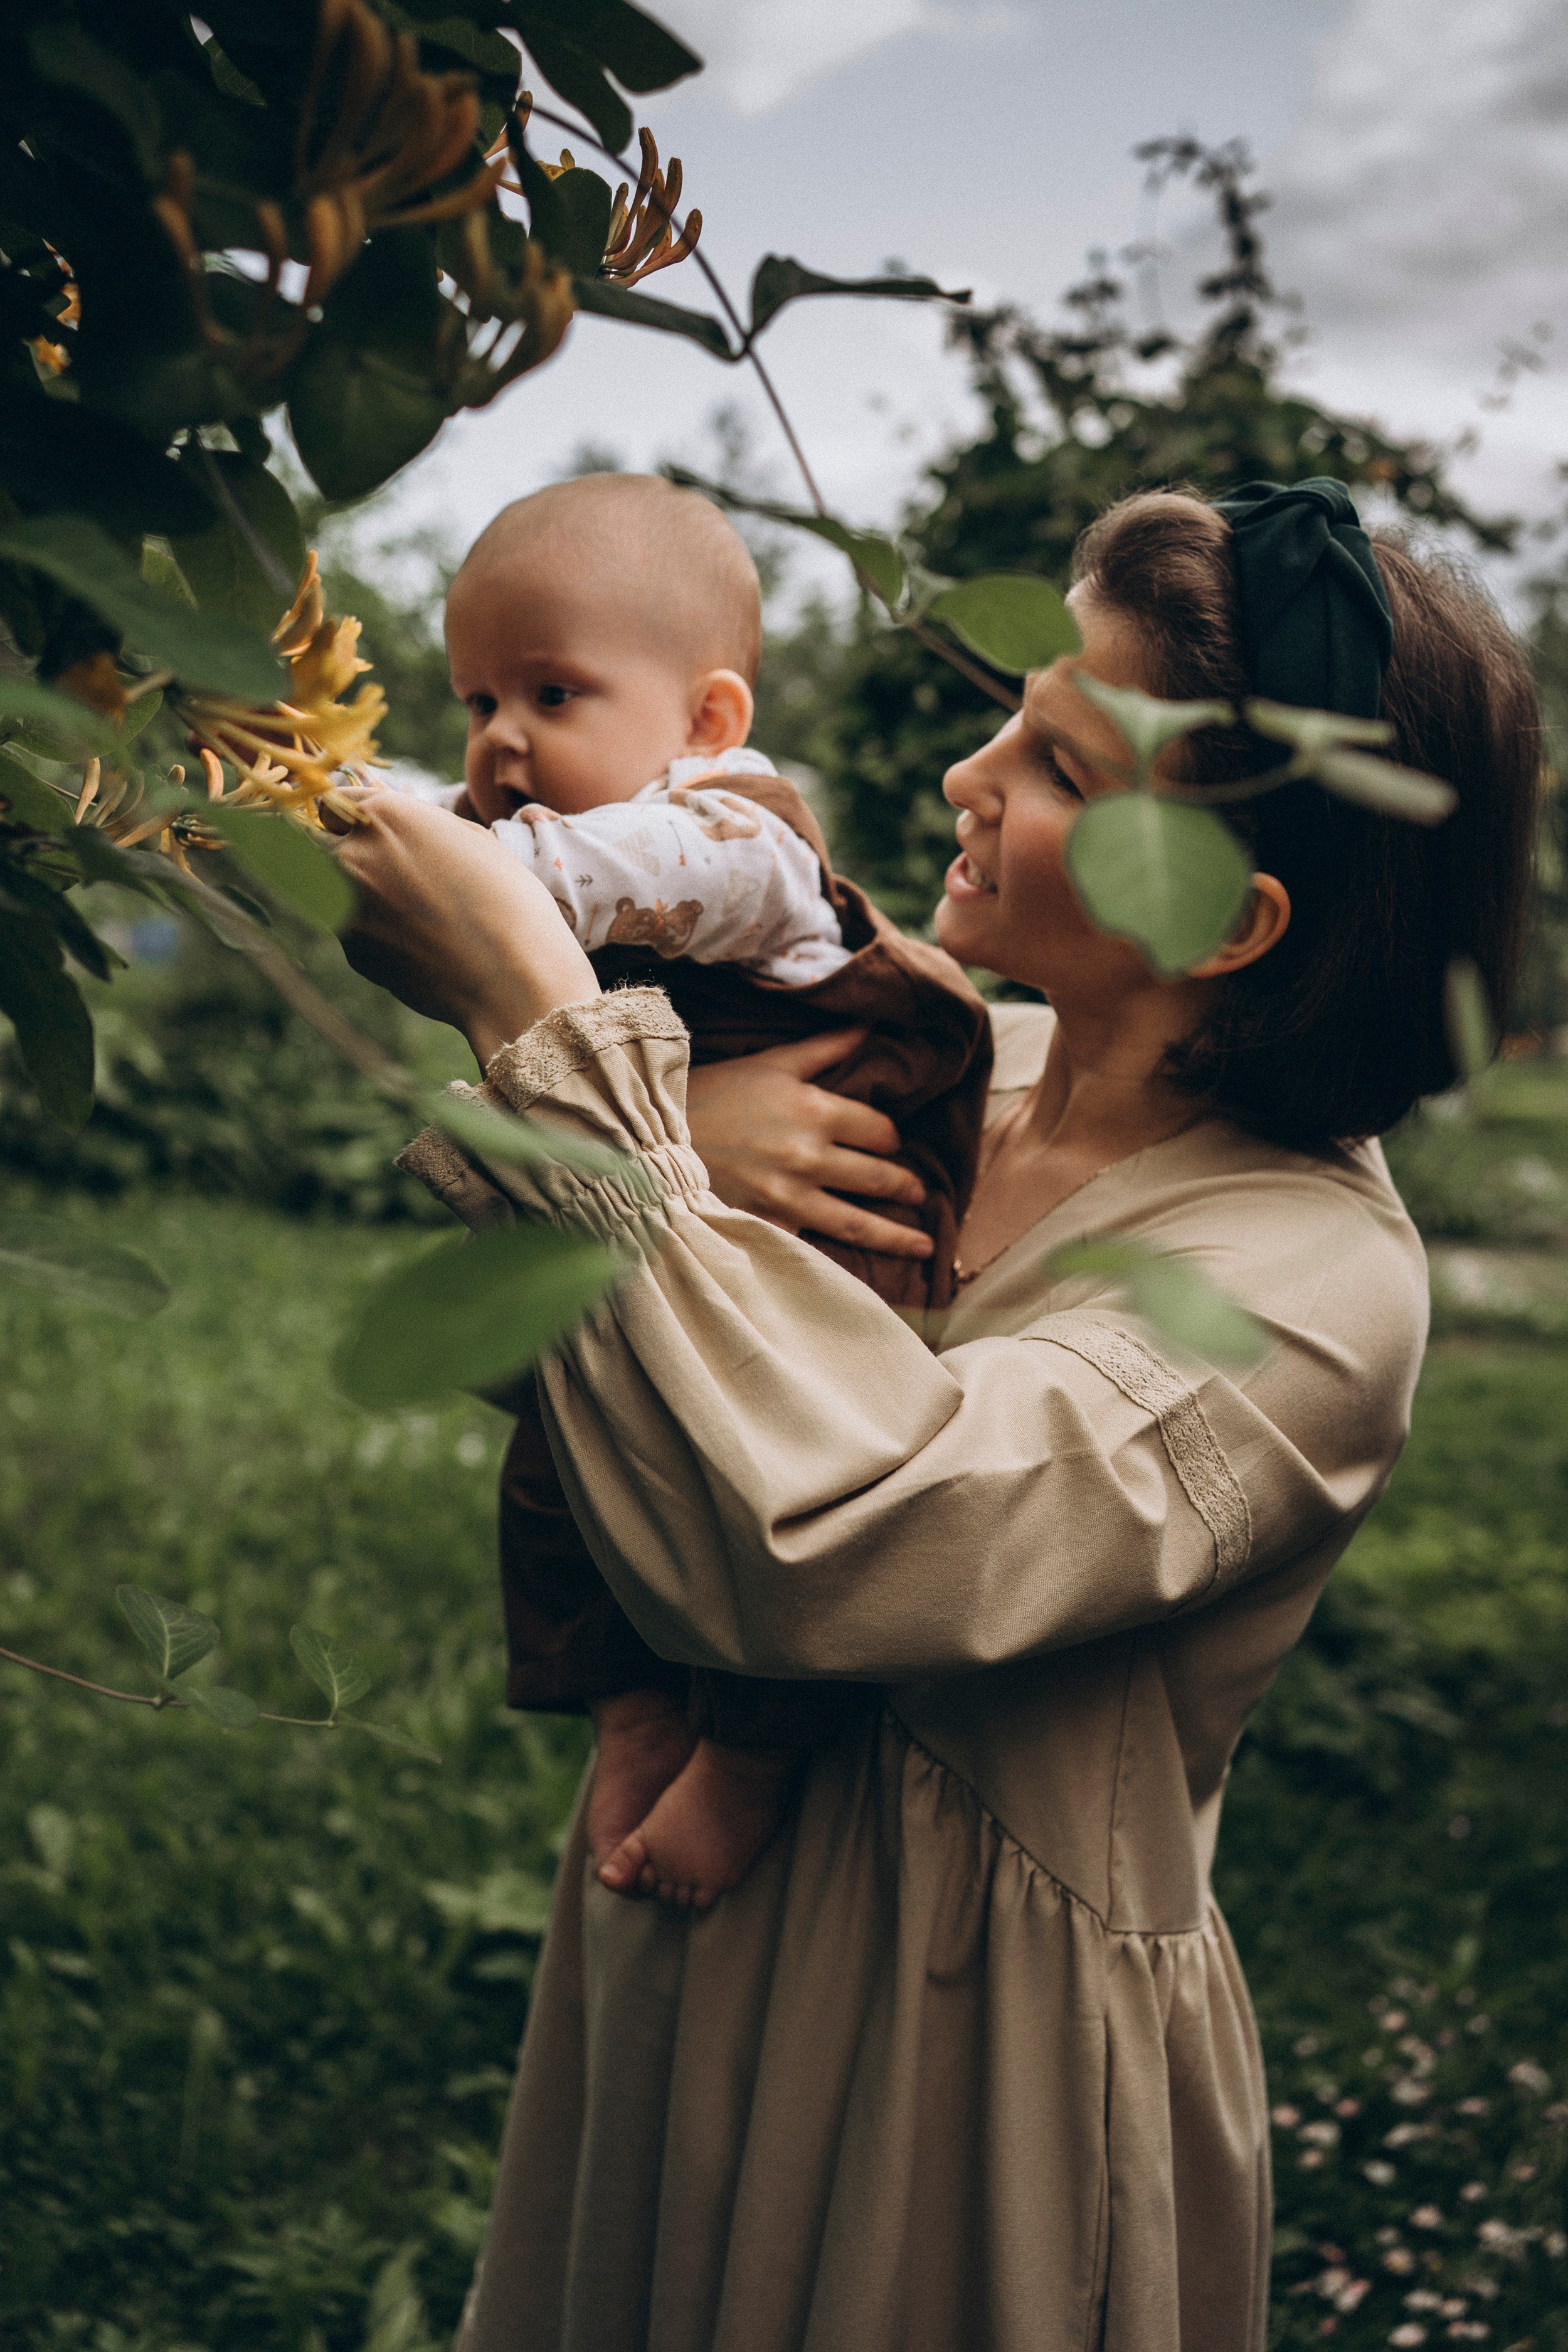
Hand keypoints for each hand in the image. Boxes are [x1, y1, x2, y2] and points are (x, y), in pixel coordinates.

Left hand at [327, 788, 597, 1062]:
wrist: (512, 978)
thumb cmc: (507, 901)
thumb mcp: (468, 839)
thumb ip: (415, 826)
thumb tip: (385, 830)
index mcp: (385, 815)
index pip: (333, 803)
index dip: (350, 819)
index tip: (365, 833)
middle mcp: (353, 856)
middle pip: (316, 845)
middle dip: (338, 853)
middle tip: (380, 872)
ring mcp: (345, 907)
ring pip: (330, 890)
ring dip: (356, 894)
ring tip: (415, 913)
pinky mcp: (352, 952)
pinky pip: (353, 930)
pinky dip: (375, 932)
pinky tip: (420, 943)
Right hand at [685, 1030, 931, 1259]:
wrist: (652, 1141)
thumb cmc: (711, 1094)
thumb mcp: (770, 1062)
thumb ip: (825, 1048)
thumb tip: (869, 1026)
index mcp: (815, 1110)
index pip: (879, 1130)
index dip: (891, 1138)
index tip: (890, 1144)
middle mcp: (809, 1157)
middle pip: (878, 1177)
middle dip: (906, 1188)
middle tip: (920, 1195)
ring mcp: (790, 1198)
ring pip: (859, 1223)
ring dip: (897, 1236)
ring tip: (923, 1244)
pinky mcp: (769, 1228)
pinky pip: (816, 1247)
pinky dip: (842, 1259)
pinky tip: (863, 1271)